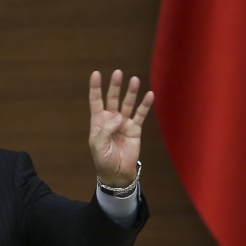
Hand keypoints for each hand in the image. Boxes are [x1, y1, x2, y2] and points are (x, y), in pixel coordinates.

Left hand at [88, 70, 154, 186]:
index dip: (96, 88)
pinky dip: (145, 105)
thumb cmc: (103, 160)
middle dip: (115, 86)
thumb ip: (106, 130)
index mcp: (98, 122)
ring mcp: (124, 122)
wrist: (117, 173)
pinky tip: (149, 95)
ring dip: (131, 92)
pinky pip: (140, 114)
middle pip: (113, 98)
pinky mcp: (135, 128)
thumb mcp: (98, 146)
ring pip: (127, 104)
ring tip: (134, 79)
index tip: (96, 74)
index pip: (96, 101)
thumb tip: (118, 117)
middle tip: (118, 72)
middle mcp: (111, 119)